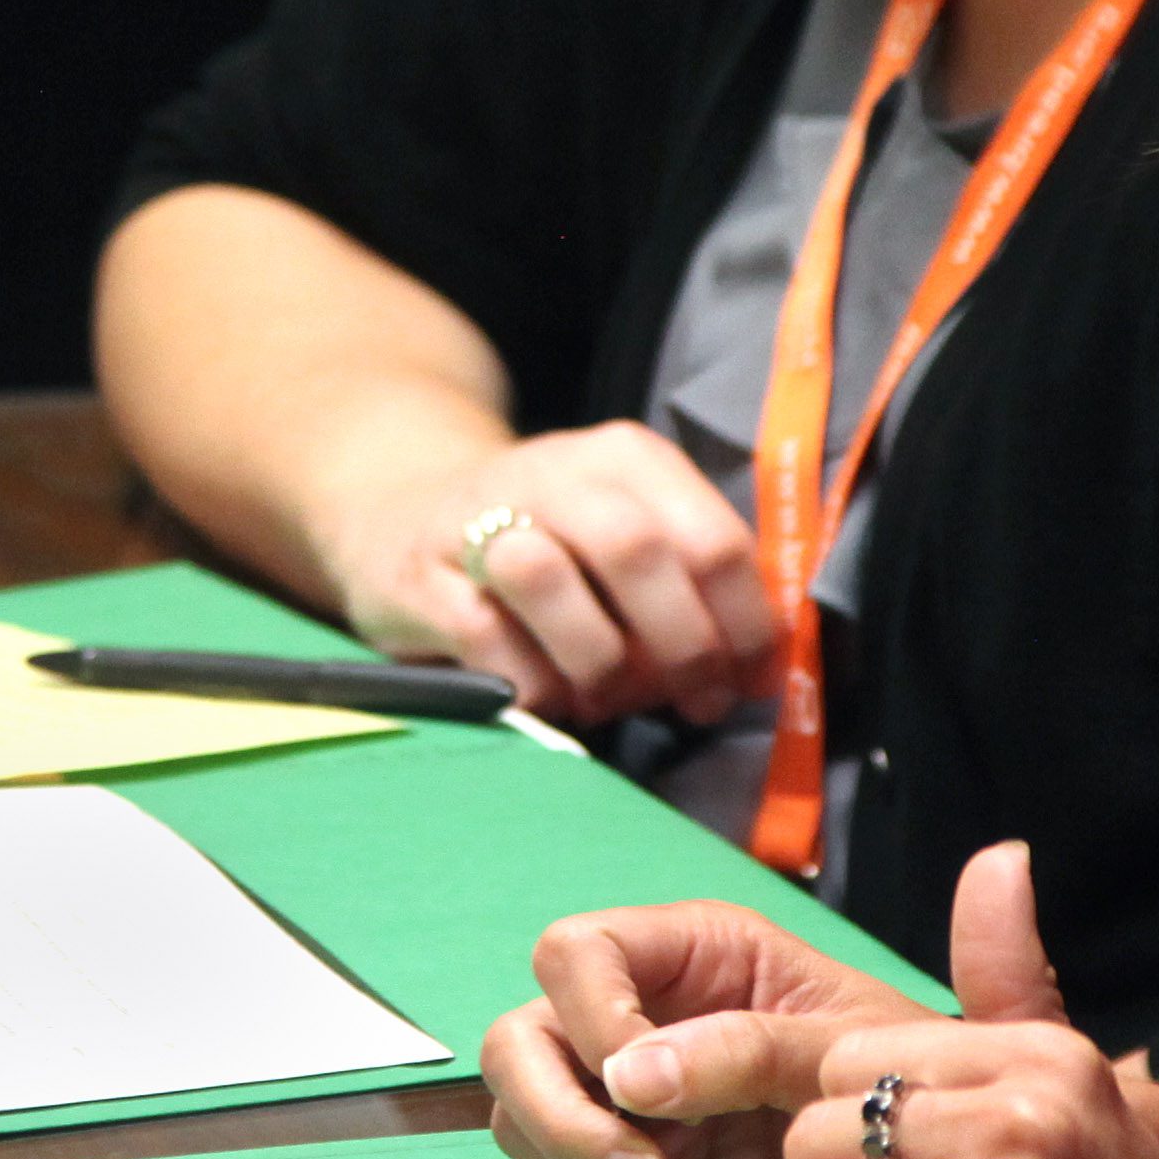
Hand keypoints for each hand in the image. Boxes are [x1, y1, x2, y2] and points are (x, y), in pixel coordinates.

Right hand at [309, 421, 779, 729]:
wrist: (400, 512)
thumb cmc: (547, 540)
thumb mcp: (626, 530)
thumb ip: (692, 583)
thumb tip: (759, 671)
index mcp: (626, 459)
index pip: (712, 538)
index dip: (746, 623)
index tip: (754, 680)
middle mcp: (553, 473)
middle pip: (636, 551)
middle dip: (682, 644)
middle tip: (696, 699)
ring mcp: (477, 521)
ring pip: (549, 580)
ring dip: (598, 661)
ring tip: (613, 698)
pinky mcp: (421, 579)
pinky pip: (486, 638)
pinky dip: (533, 684)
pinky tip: (552, 698)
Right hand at [485, 898, 926, 1158]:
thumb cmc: (899, 1074)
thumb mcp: (847, 1042)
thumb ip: (748, 1044)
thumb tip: (630, 1078)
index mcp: (686, 952)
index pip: (573, 954)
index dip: (591, 1018)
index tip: (647, 1088)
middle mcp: (634, 1016)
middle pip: (517, 1045)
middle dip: (563, 1118)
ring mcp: (621, 1097)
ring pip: (525, 1124)